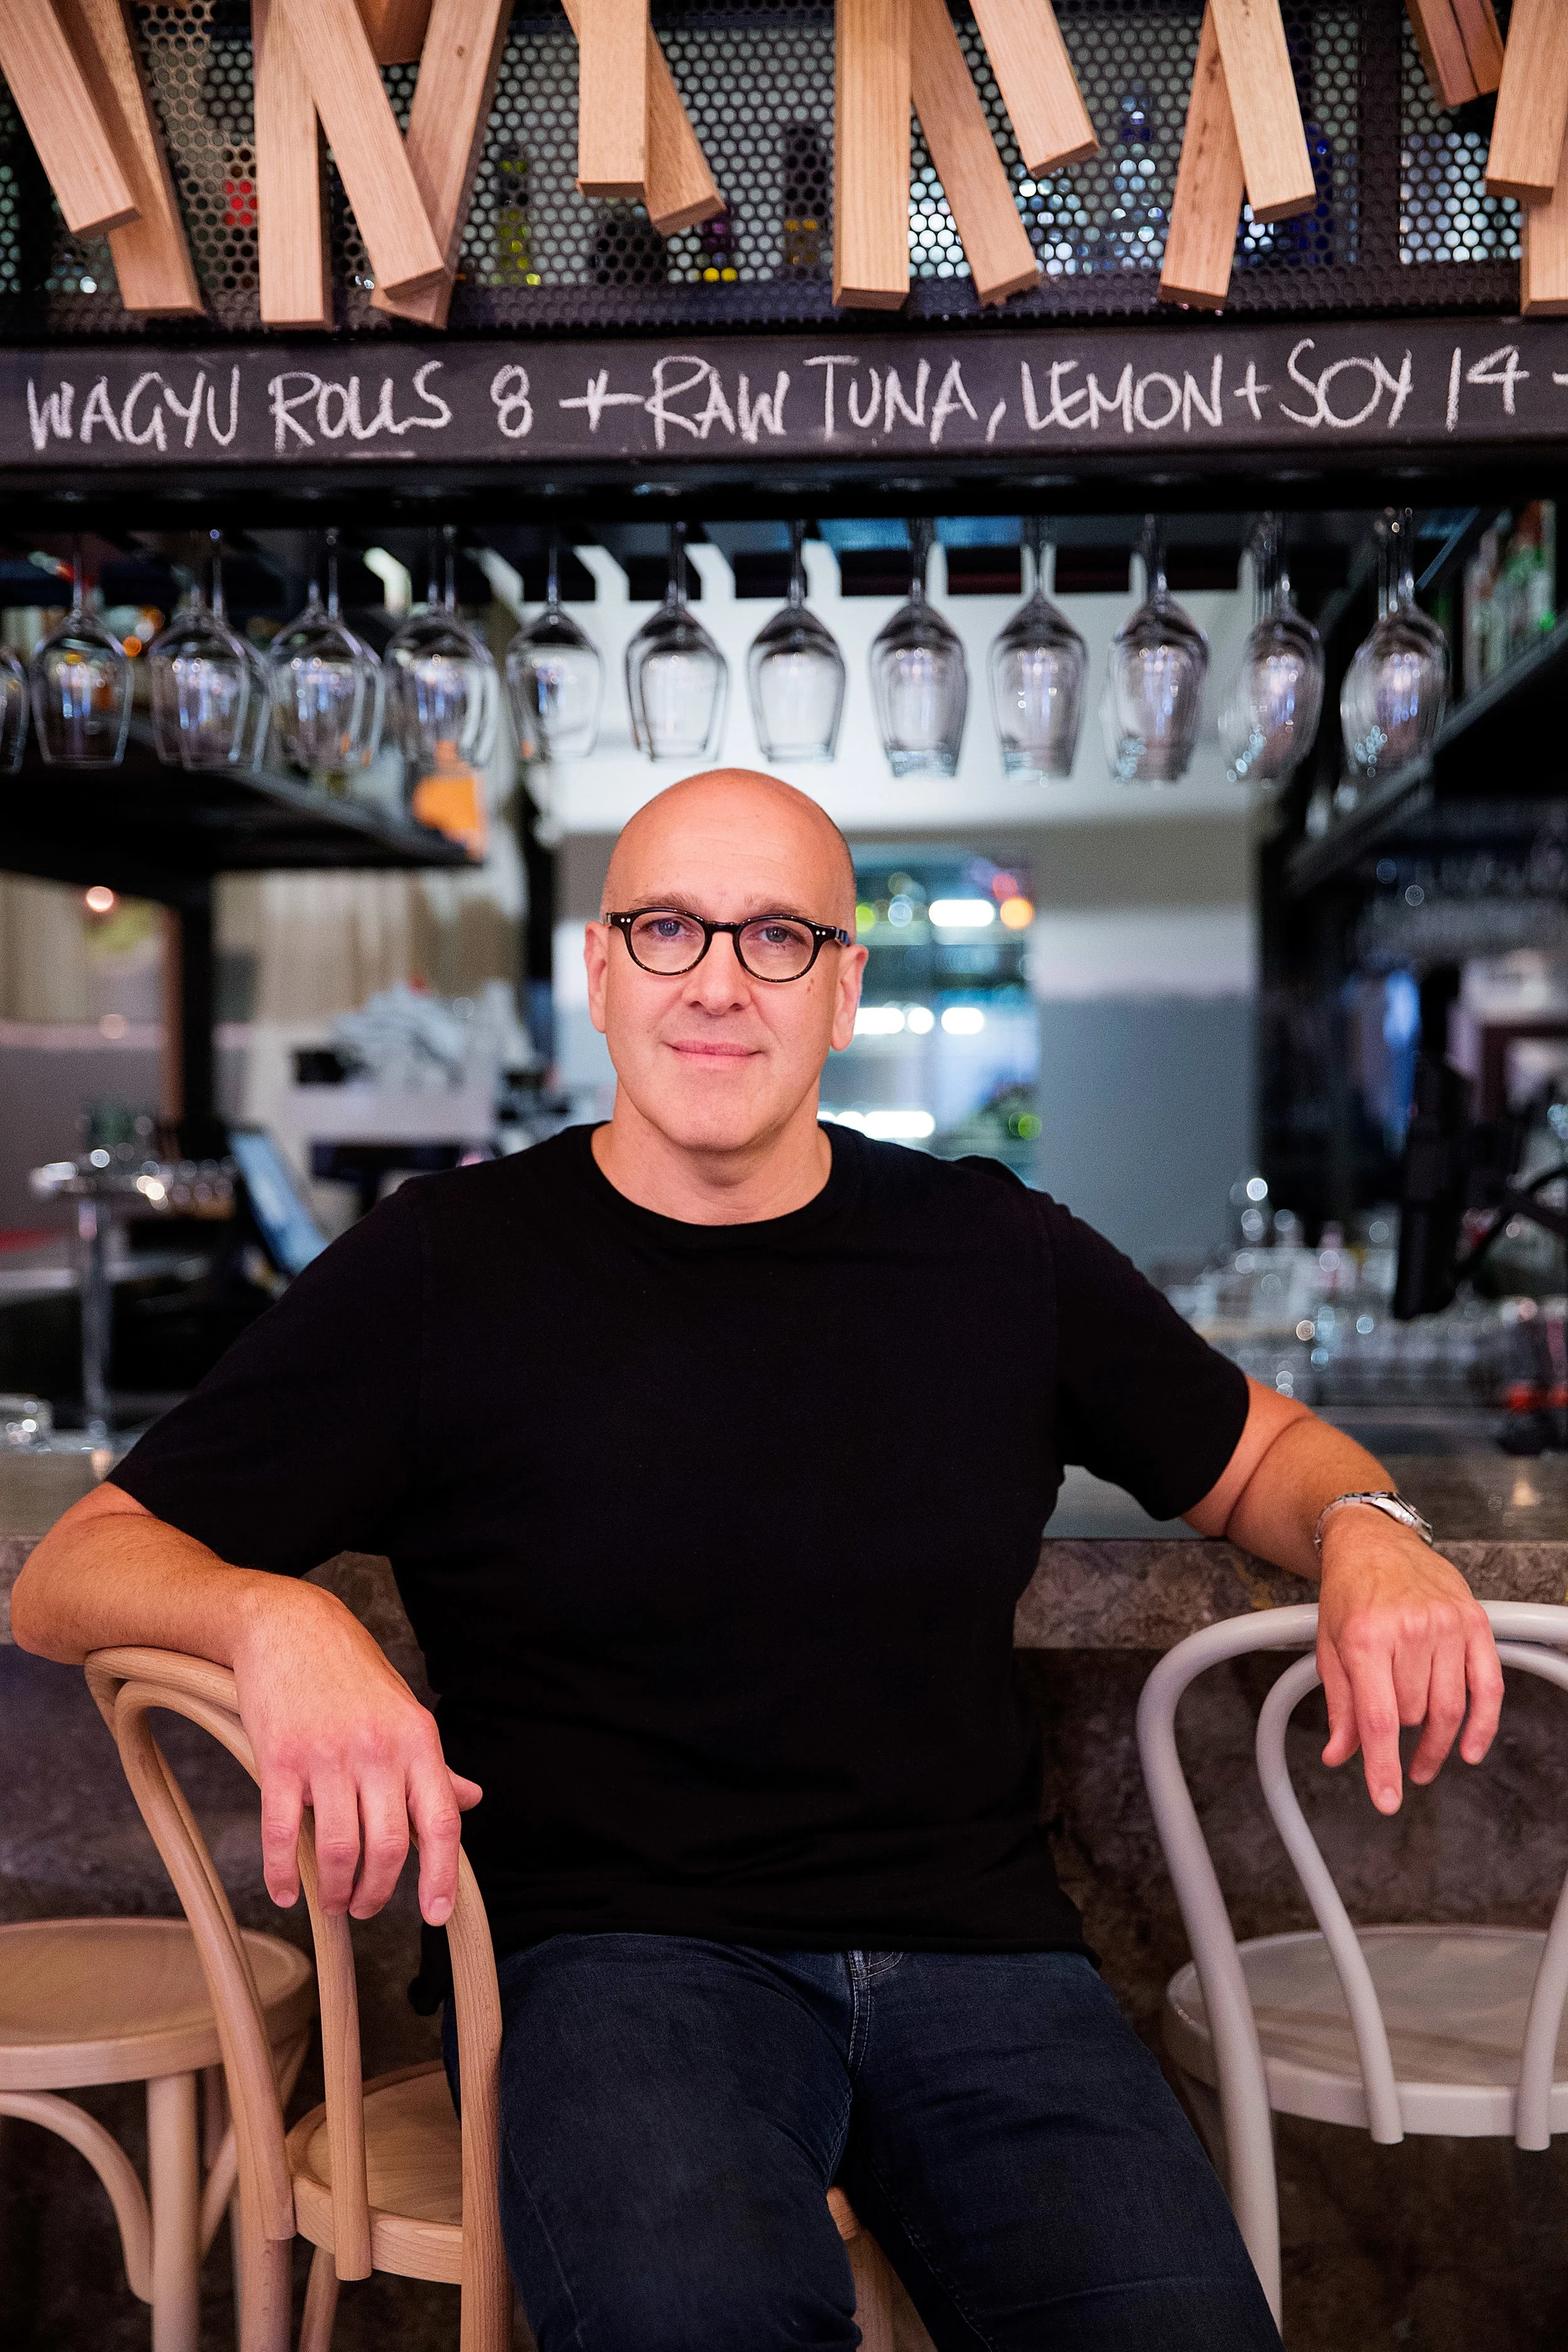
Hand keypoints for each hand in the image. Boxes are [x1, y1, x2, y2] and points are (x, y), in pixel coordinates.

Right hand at [232, 1581, 480, 1926]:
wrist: (290, 1626)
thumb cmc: (352, 1673)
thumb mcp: (405, 1713)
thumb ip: (435, 1765)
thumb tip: (470, 1800)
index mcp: (418, 1739)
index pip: (441, 1821)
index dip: (441, 1875)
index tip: (436, 1914)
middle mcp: (378, 1749)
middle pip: (389, 1845)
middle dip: (378, 1891)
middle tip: (365, 1906)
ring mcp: (327, 1755)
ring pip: (339, 1847)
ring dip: (336, 1888)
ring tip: (333, 1900)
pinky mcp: (279, 1759)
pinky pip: (282, 1832)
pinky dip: (283, 1872)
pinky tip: (286, 1890)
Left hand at [1316, 1511, 1502, 1814]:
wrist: (1373, 1542)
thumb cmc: (1348, 1594)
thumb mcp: (1329, 1647)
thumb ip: (1339, 1705)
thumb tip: (1339, 1756)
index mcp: (1365, 1637)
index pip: (1378, 1718)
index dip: (1383, 1767)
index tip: (1387, 1799)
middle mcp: (1409, 1630)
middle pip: (1412, 1715)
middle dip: (1399, 1732)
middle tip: (1390, 1732)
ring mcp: (1446, 1626)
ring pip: (1448, 1708)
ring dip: (1435, 1740)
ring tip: (1423, 1753)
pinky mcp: (1474, 1623)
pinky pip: (1488, 1687)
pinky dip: (1482, 1725)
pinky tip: (1470, 1749)